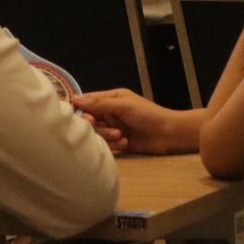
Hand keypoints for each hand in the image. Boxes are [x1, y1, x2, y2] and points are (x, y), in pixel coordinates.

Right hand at [71, 89, 195, 155]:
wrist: (168, 134)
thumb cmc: (148, 114)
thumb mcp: (123, 106)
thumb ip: (99, 104)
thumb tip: (76, 99)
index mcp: (112, 98)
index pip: (89, 101)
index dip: (81, 108)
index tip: (77, 115)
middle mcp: (111, 112)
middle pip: (91, 119)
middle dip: (95, 124)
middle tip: (97, 125)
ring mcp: (115, 127)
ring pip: (98, 133)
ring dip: (107, 135)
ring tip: (120, 135)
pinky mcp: (119, 142)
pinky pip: (107, 144)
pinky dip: (114, 144)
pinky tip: (126, 142)